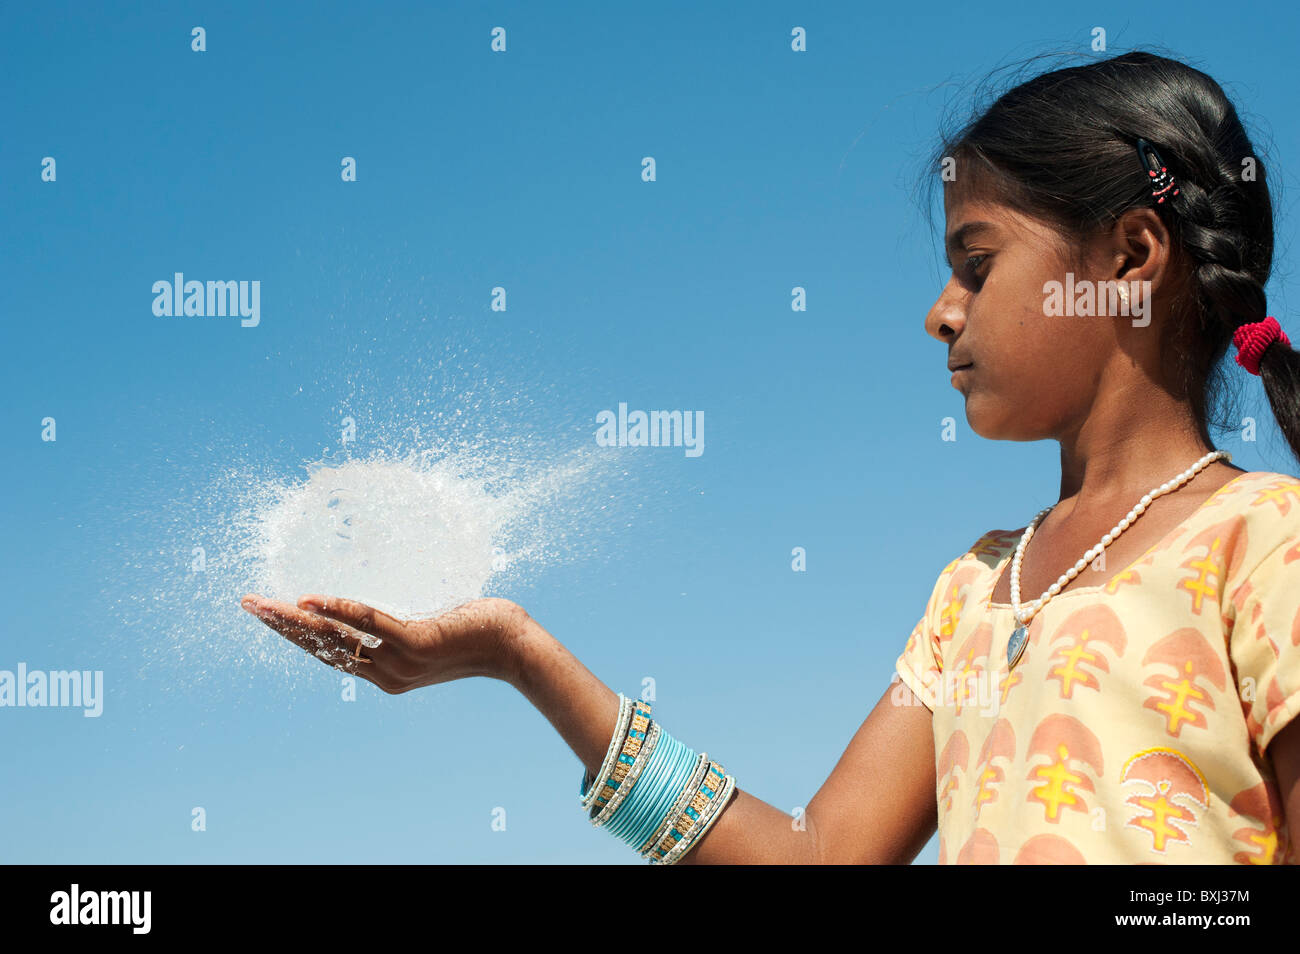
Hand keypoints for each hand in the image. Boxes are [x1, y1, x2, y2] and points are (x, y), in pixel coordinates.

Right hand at [239, 593, 528, 692]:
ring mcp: (401, 663)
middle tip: (247, 604)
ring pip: (337, 638)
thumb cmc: (479, 628)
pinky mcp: (418, 646)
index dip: (296, 636)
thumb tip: (383, 598)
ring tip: (265, 604)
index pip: (330, 655)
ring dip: (296, 619)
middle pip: (322, 649)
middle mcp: (387, 674)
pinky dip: (340, 609)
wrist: (517, 647)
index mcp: (386, 672)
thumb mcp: (431, 627)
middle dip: (281, 626)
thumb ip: (404, 621)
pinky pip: (371, 624)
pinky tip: (311, 598)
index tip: (268, 615)